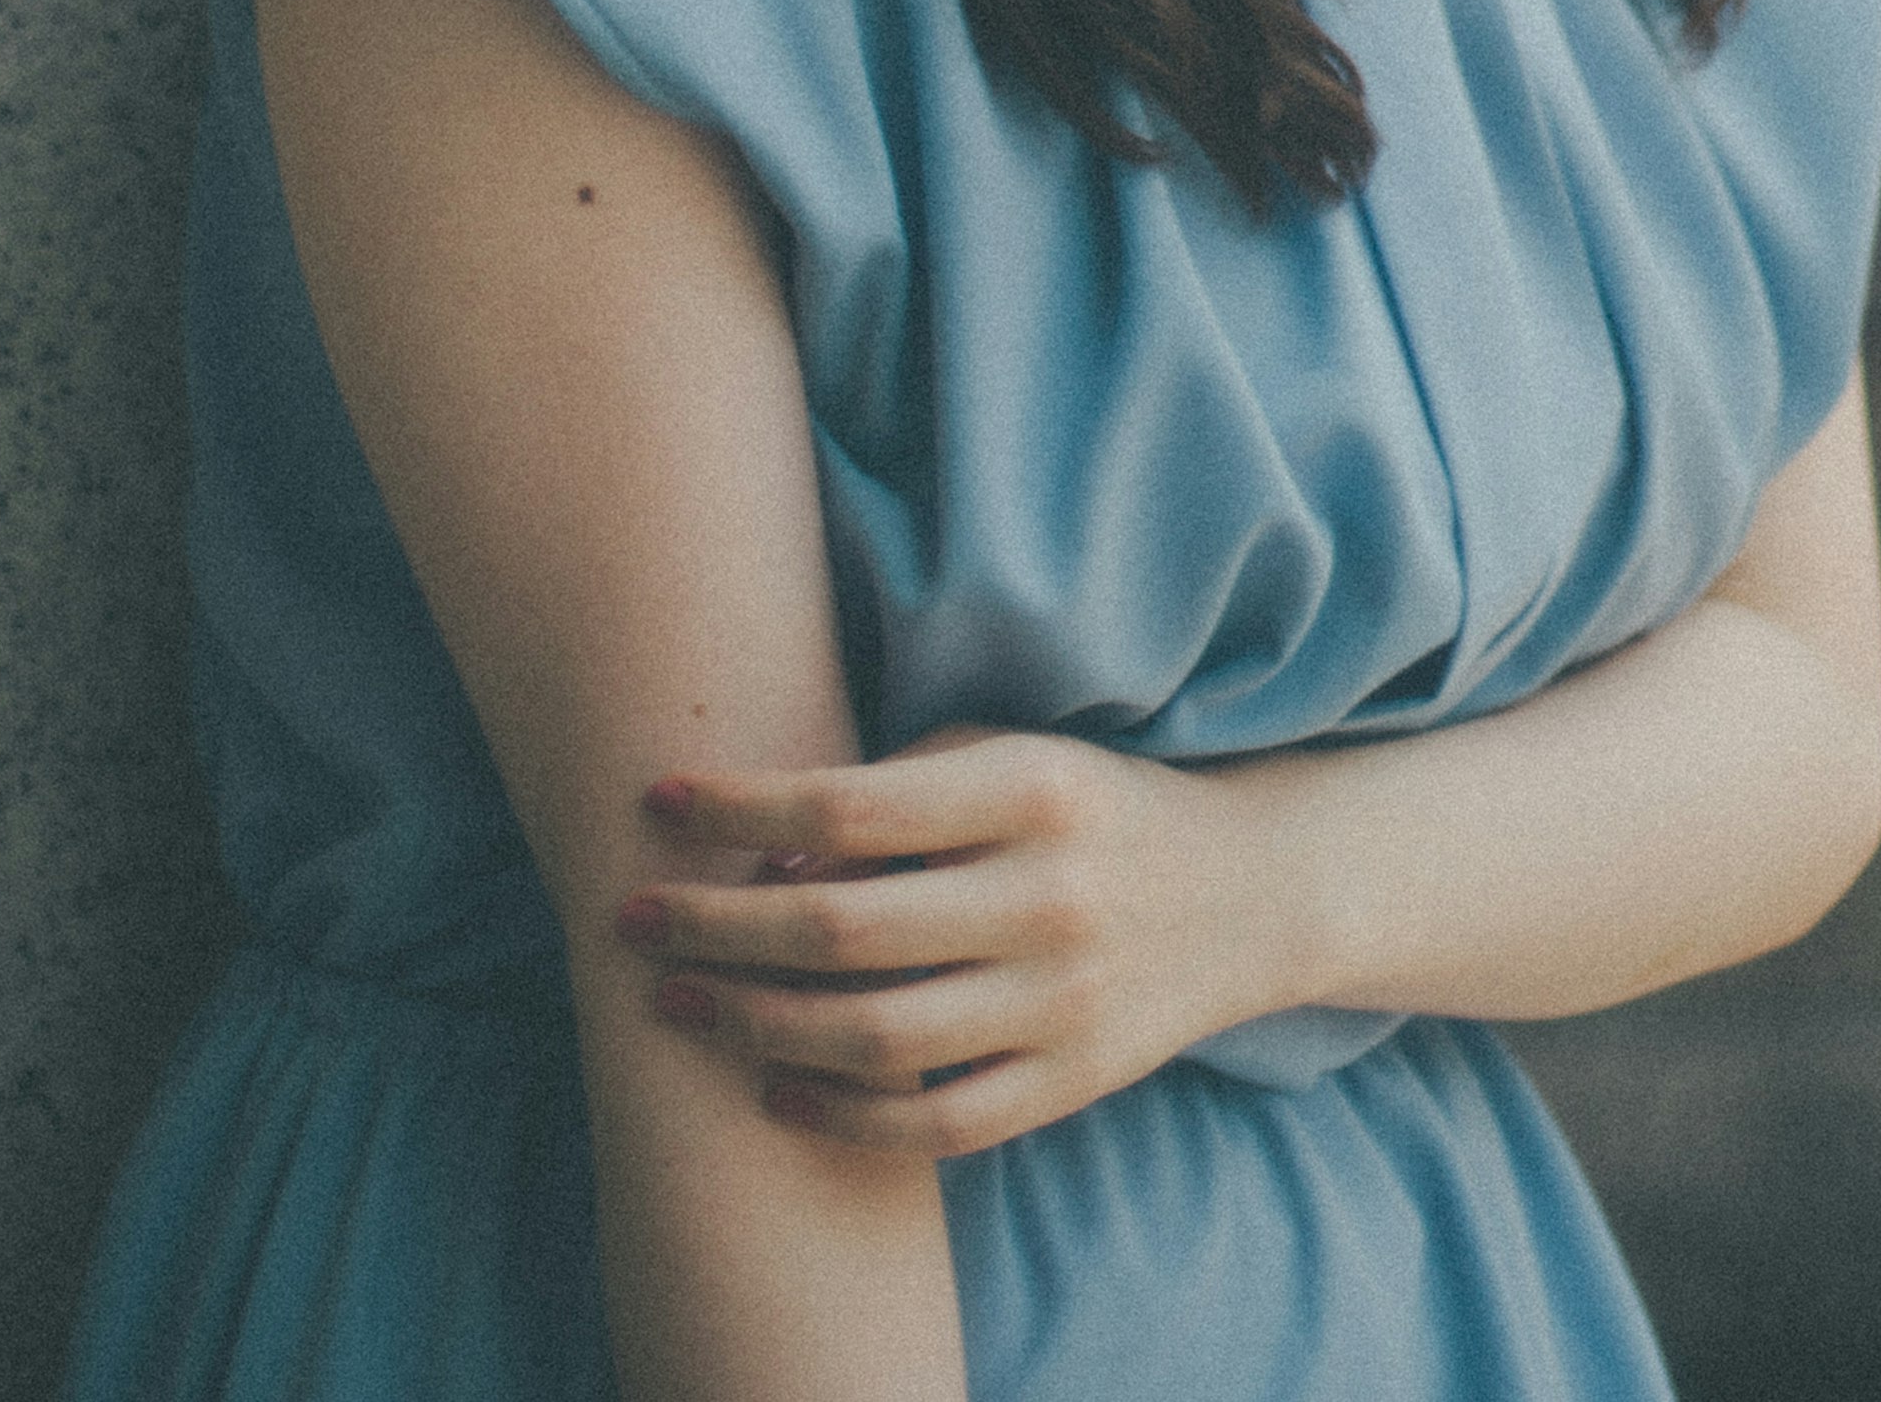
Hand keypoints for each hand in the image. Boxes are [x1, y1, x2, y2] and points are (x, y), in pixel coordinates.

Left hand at [614, 724, 1278, 1159]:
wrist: (1248, 891)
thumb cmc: (1093, 807)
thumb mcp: (1014, 757)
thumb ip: (902, 787)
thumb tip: (771, 855)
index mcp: (1030, 791)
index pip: (849, 803)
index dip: (739, 806)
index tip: (656, 800)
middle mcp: (1046, 897)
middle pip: (841, 927)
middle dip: (715, 924)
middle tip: (632, 917)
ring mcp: (1061, 1001)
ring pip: (873, 1036)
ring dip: (753, 1023)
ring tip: (679, 1002)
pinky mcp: (1068, 1082)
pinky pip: (933, 1123)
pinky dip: (840, 1115)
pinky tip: (772, 1089)